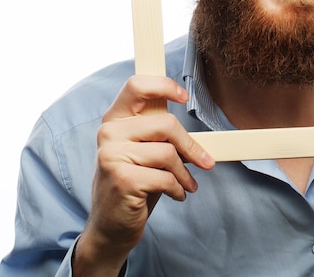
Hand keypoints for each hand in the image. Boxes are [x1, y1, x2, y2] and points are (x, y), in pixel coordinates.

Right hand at [73, 75, 214, 275]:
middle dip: (190, 146)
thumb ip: (158, 132)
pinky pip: (165, 177)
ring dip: (185, 173)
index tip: (184, 96)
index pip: (136, 85)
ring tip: (188, 183)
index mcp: (114, 119)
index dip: (163, 85)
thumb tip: (197, 128)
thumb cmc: (133, 182)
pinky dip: (178, 188)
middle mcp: (109, 133)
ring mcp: (112, 156)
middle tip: (204, 161)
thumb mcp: (144, 151)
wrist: (110, 227)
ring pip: (168, 153)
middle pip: (165, 123)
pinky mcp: (122, 179)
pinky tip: (178, 194)